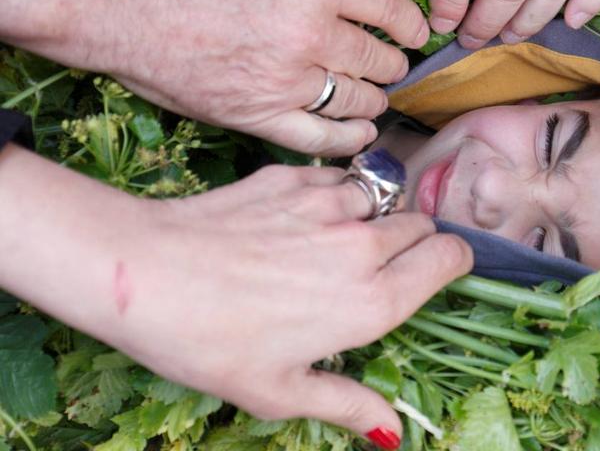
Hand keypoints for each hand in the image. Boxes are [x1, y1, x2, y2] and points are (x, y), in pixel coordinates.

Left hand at [0, 147, 472, 447]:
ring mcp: (329, 204)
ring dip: (374, 215)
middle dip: (414, 242)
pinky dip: (335, 194)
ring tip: (337, 240)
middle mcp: (363, 246)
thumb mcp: (280, 392)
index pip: (451, 257)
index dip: (451, 262)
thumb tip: (391, 433)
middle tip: (380, 265)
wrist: (145, 273)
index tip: (435, 270)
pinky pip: (338, 178)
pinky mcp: (294, 177)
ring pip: (382, 197)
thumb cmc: (211, 343)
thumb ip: (347, 404)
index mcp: (373, 302)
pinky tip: (300, 218)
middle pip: (422, 225)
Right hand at [97, 0, 432, 155]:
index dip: (410, 24)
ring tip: (375, 98)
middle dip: (392, 64)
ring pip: (358, 101)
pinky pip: (321, 139)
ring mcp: (284, 80)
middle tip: (392, 66)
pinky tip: (360, 134)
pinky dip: (348, 139)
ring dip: (375, 100)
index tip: (416, 33)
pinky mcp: (255, 116)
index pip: (389, 7)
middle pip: (378, 60)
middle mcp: (309, 32)